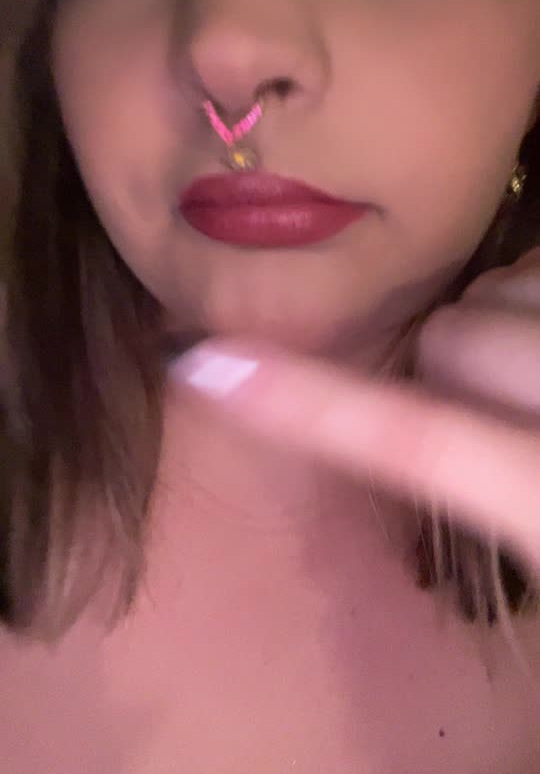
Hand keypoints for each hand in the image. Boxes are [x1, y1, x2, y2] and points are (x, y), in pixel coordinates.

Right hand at [172, 249, 539, 571]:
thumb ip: (471, 509)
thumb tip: (413, 463)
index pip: (414, 441)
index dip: (307, 403)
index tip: (202, 367)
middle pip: (448, 337)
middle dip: (444, 365)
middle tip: (479, 408)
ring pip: (494, 288)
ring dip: (494, 321)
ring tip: (522, 373)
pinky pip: (534, 264)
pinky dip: (526, 291)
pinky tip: (538, 332)